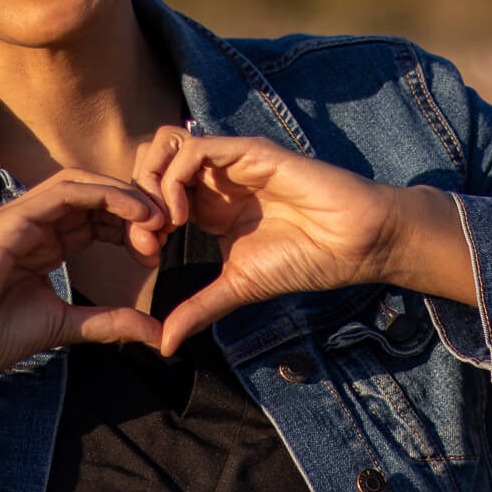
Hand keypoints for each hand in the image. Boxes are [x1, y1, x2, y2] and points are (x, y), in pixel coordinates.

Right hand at [0, 170, 165, 463]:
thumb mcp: (64, 326)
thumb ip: (109, 323)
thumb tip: (157, 335)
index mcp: (44, 241)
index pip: (97, 216)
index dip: (132, 225)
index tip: (160, 249)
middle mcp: (33, 222)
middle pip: (94, 195)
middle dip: (135, 207)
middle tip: (167, 229)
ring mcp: (19, 217)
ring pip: (82, 185)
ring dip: (124, 196)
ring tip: (156, 219)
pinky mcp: (9, 221)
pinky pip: (63, 193)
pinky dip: (103, 194)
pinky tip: (134, 212)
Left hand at [132, 128, 474, 354]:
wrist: (355, 244)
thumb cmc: (306, 260)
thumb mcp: (238, 287)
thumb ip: (199, 308)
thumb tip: (164, 345)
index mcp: (210, 203)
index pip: (152, 192)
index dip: (138, 223)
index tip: (147, 258)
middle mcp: (216, 177)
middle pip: (149, 161)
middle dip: (136, 199)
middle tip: (147, 241)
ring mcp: (231, 161)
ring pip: (165, 146)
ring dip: (151, 184)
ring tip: (163, 225)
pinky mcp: (249, 152)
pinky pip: (194, 149)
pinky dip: (175, 179)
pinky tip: (184, 215)